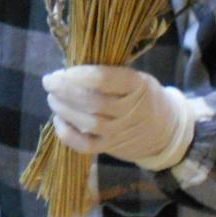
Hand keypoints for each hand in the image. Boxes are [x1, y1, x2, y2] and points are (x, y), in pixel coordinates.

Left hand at [41, 66, 198, 169]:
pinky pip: (85, 145)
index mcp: (138, 86)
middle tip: (50, 81)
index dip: (79, 75)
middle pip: (92, 102)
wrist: (166, 130)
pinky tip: (59, 120)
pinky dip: (67, 134)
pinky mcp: (111, 148)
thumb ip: (110, 73)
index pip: (104, 79)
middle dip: (65, 90)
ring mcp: (120, 132)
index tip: (62, 70)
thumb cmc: (144, 96)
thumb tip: (70, 68)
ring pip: (87, 123)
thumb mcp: (137, 78)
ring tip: (52, 97)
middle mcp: (130, 110)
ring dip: (63, 109)